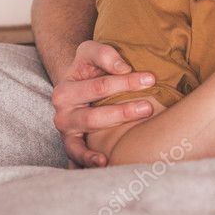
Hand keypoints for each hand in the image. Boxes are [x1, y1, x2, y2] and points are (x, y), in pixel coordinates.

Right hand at [52, 41, 156, 167]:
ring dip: (114, 129)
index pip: (100, 86)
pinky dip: (87, 160)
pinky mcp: (71, 145)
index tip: (151, 80)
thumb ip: (104, 54)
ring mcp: (67, 131)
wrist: (75, 87)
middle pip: (95, 114)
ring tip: (134, 129)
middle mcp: (62, 113)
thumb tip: (123, 68)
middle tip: (149, 107)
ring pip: (91, 131)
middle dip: (123, 111)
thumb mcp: (91, 52)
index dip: (127, 82)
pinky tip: (104, 161)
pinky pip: (76, 155)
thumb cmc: (88, 69)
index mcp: (66, 89)